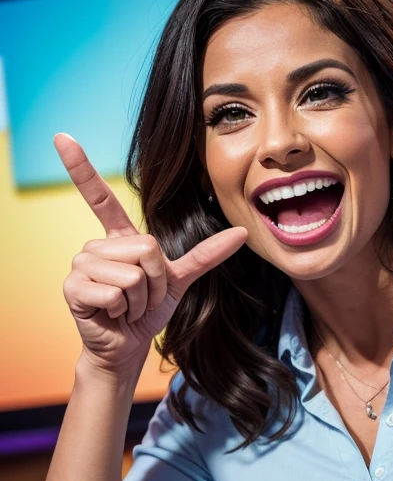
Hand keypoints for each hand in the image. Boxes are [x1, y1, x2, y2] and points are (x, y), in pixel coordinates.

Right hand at [57, 134, 247, 376]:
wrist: (130, 344)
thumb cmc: (149, 310)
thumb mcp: (181, 279)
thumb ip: (207, 254)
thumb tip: (242, 233)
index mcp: (119, 238)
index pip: (99, 198)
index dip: (80, 168)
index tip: (62, 136)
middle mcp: (96, 247)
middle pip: (147, 248)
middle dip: (157, 280)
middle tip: (142, 296)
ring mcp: (80, 266)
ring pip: (133, 273)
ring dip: (141, 298)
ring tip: (127, 306)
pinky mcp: (73, 288)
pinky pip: (116, 291)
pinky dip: (125, 309)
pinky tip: (113, 314)